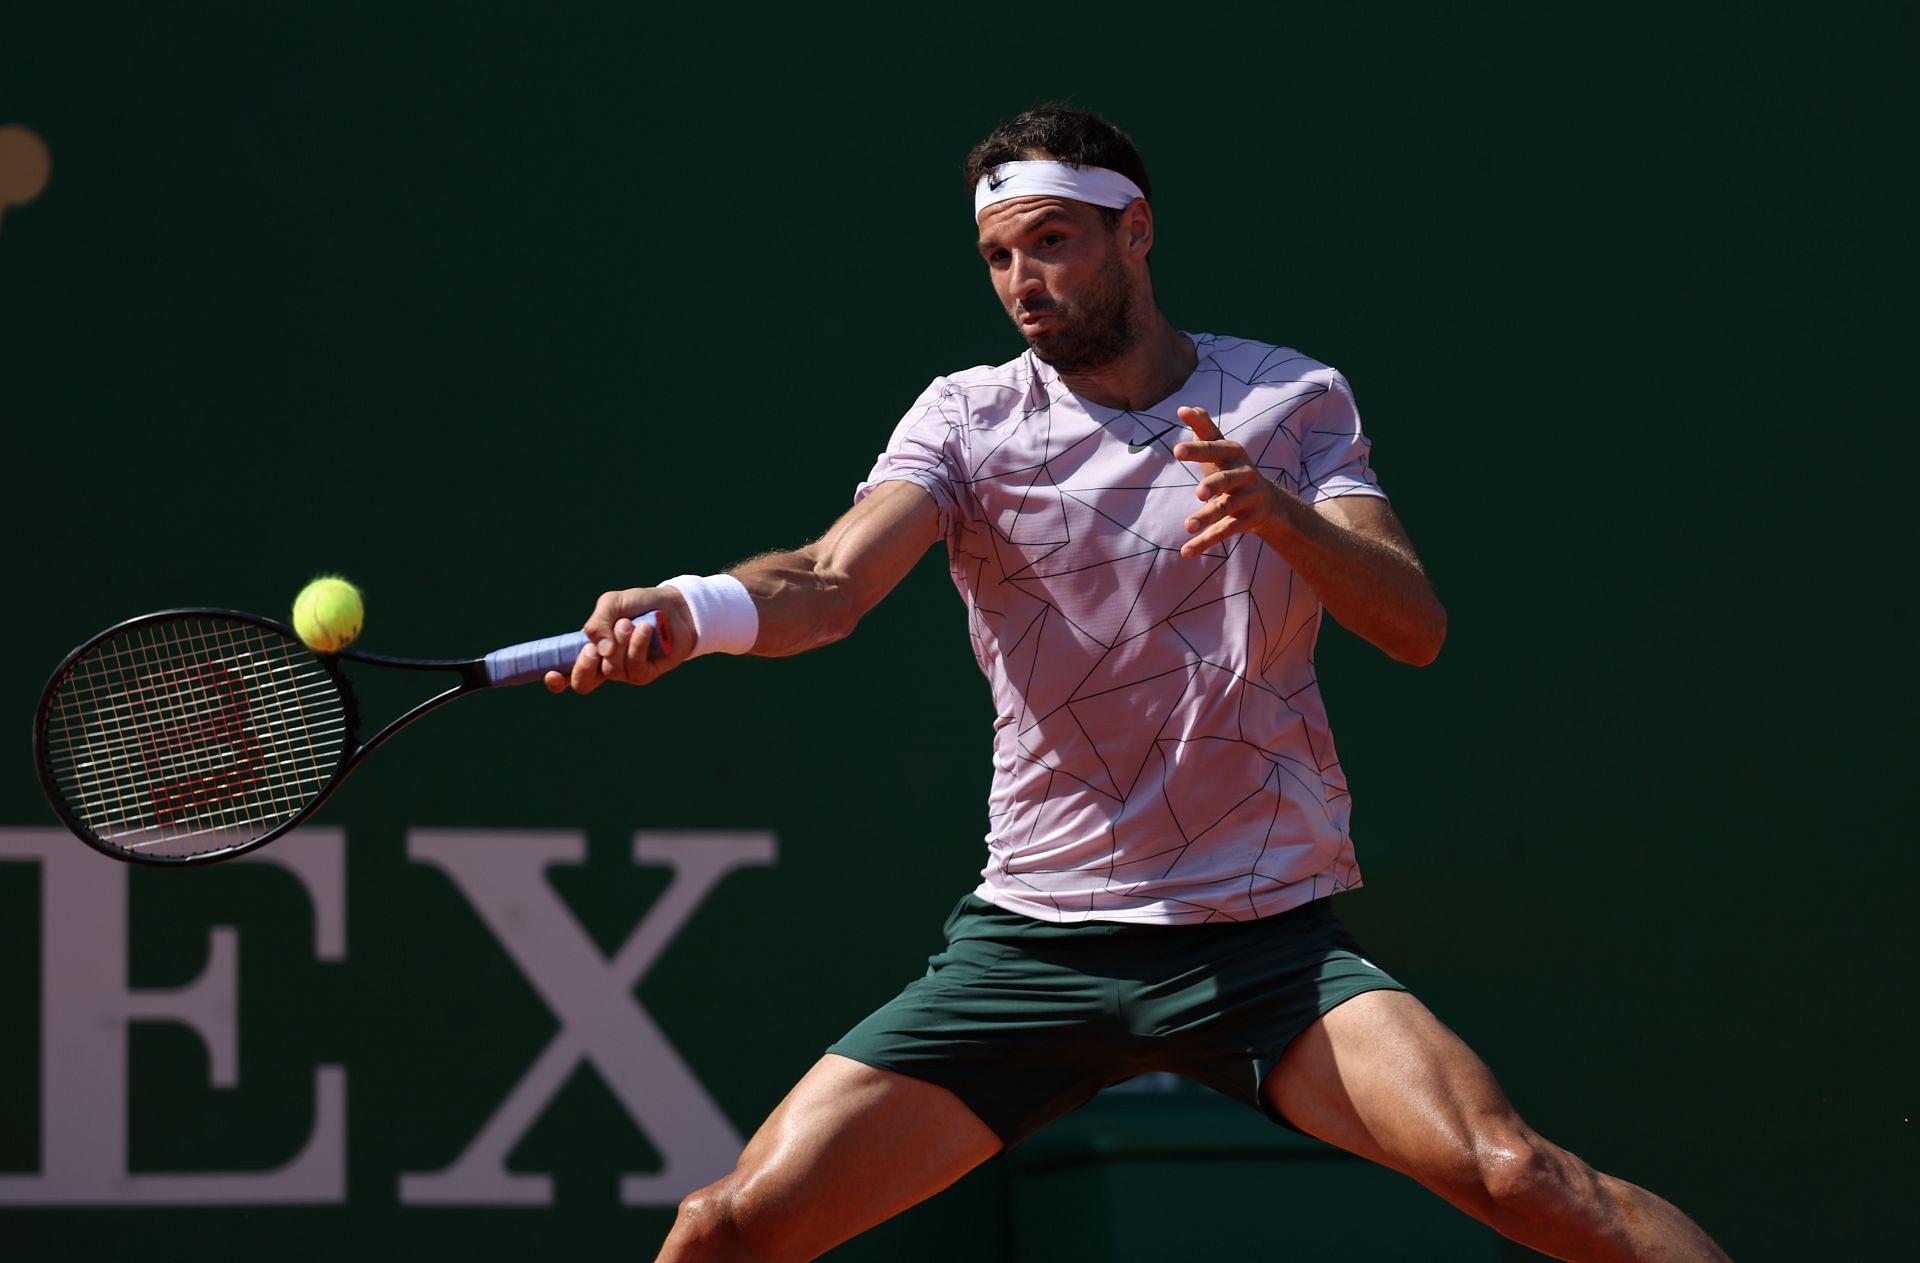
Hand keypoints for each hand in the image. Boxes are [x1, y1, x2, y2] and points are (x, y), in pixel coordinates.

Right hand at [543, 586, 692, 694]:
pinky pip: (635, 666)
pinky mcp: (646, 673)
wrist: (673, 605)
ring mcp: (626, 673)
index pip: (567, 673)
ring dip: (619, 642)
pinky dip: (637, 644)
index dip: (556, 680)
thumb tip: (601, 651)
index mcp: (590, 651)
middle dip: (584, 667)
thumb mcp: (611, 605)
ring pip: (611, 669)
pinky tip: (644, 628)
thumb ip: (598, 624)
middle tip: (593, 648)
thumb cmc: (638, 605)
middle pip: (583, 684)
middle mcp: (605, 666)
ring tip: (629, 623)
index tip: (551, 674)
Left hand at [1171, 405, 1302, 559]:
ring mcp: (1248, 499)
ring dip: (1208, 517)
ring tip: (1188, 525)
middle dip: (1215, 484)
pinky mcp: (1248, 521)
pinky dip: (1205, 542)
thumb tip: (1184, 407)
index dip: (1198, 449)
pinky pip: (1225, 532)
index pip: (1217, 447)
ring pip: (1227, 509)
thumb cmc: (1234, 470)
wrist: (1270, 504)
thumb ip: (1205, 429)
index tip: (1176, 450)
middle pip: (1228, 479)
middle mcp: (1245, 475)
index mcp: (1235, 454)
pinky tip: (1186, 552)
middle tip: (1199, 492)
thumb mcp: (1222, 450)